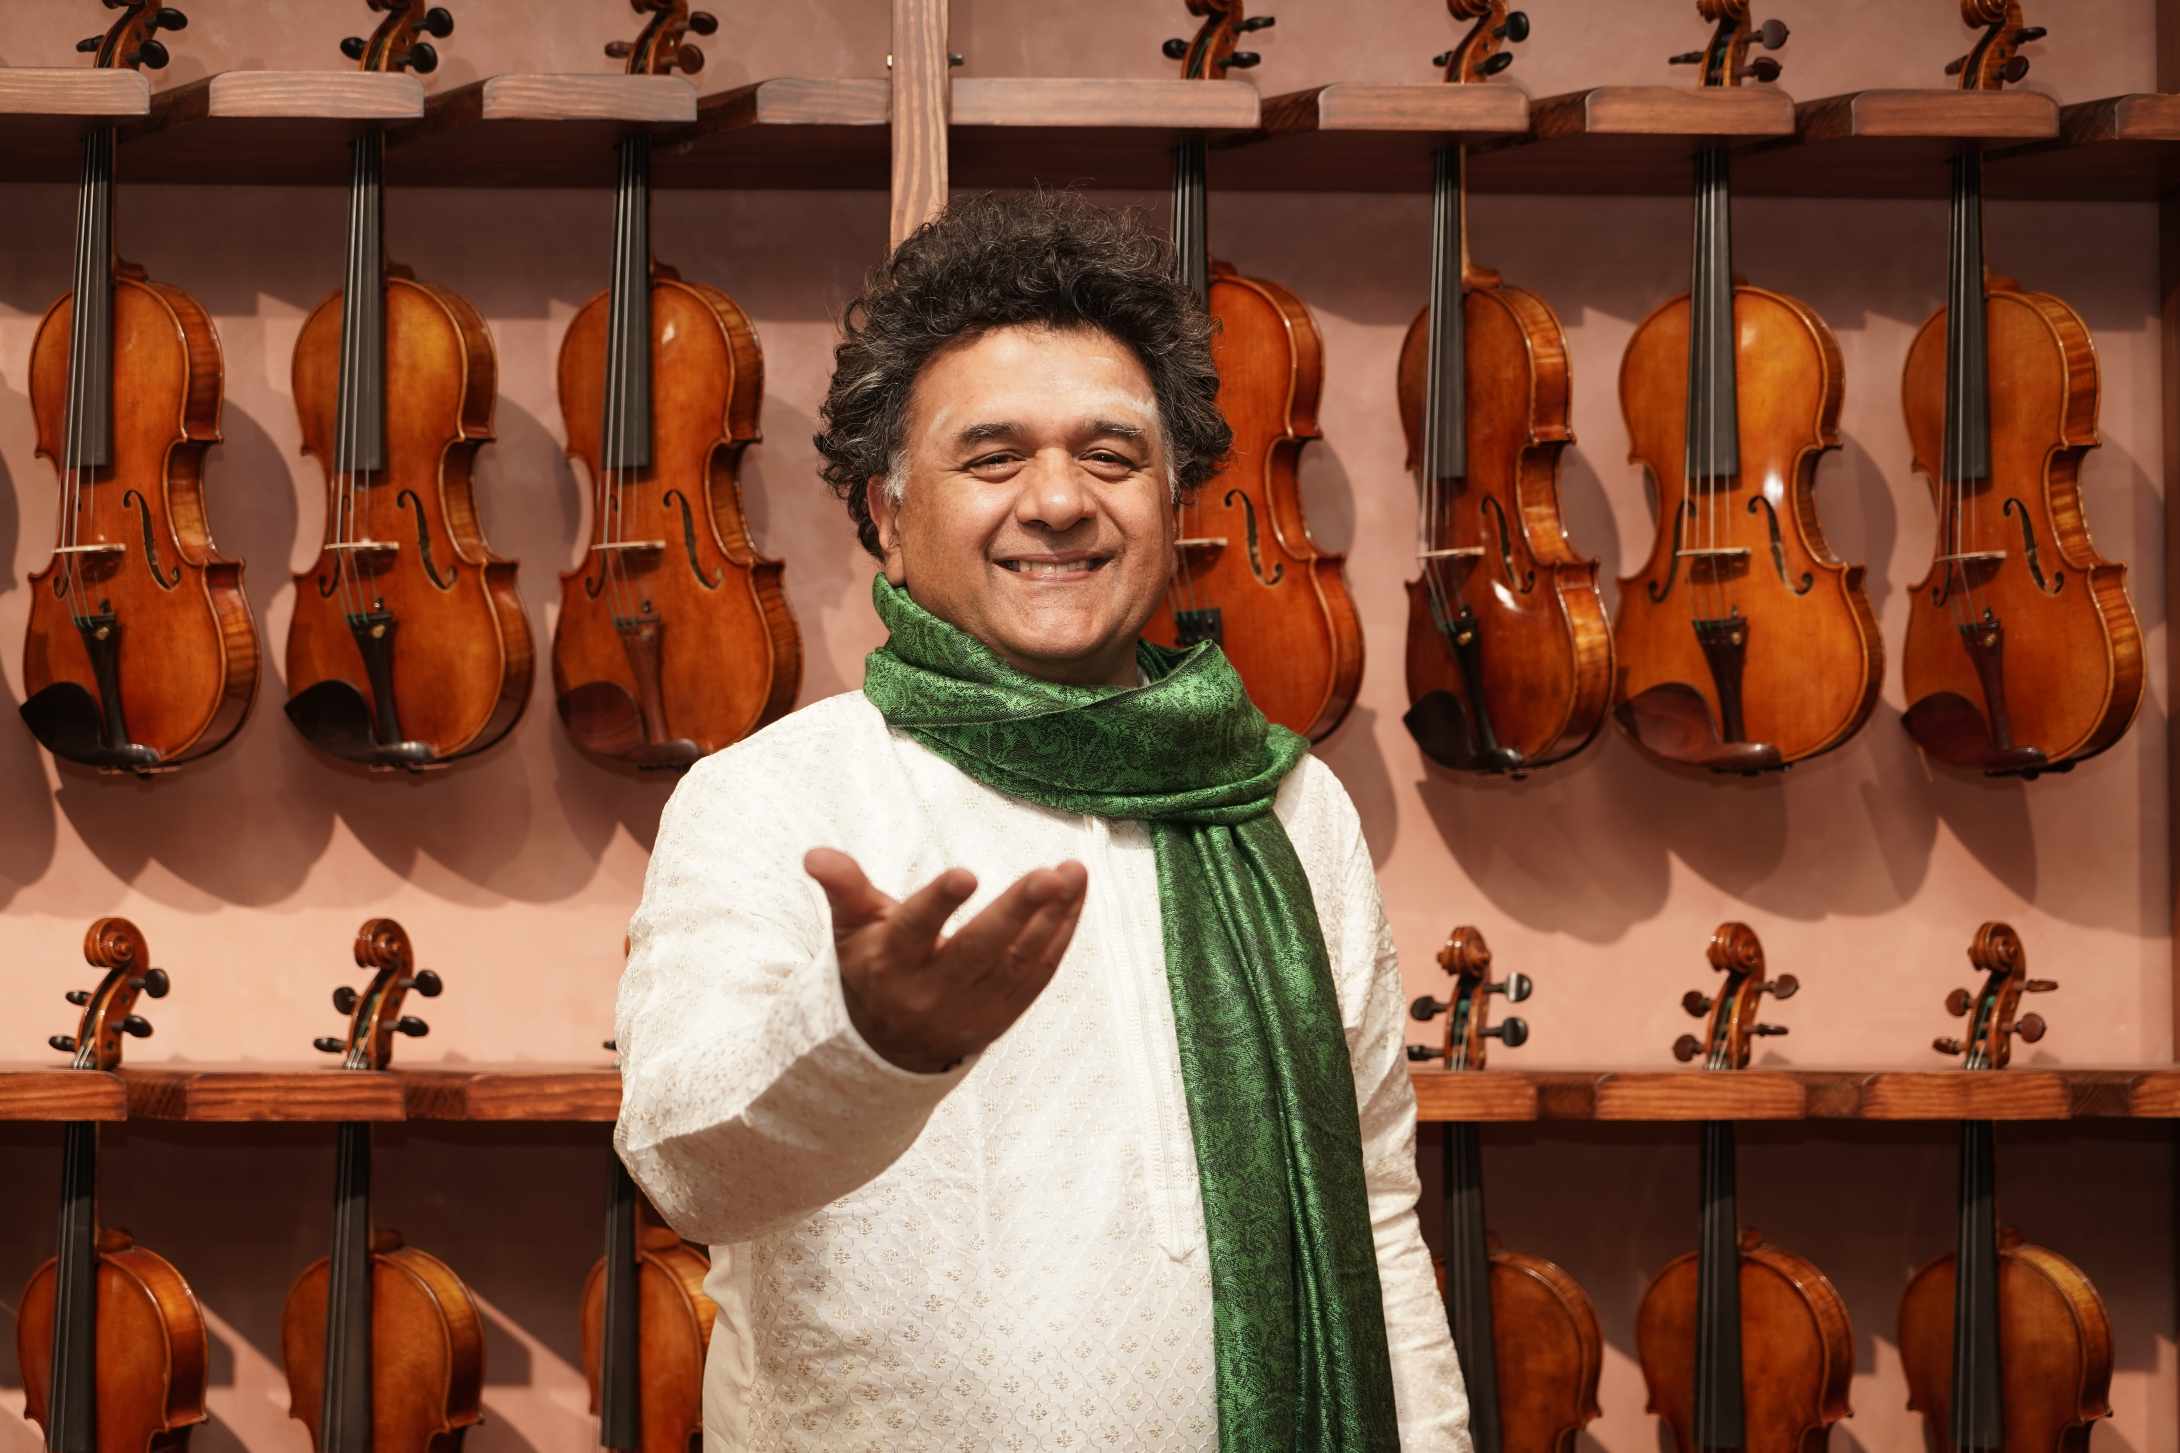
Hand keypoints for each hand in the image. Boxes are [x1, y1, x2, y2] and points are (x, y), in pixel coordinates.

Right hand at [805, 848, 1088, 1074]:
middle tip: (1050, 875)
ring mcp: (974, 1006)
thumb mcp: (852, 929)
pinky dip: (1061, 933)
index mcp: (894, 961)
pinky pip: (1040, 973)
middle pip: (980, 949)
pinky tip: (1076, 896)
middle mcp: (935, 988)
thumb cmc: (875, 966)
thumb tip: (815, 854)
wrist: (891, 1046)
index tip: (966, 873)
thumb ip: (843, 888)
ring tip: (1073, 872)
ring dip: (1053, 916)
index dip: (939, 903)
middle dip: (1018, 911)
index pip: (916, 930)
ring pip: (1020, 961)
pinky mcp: (1004, 1014)